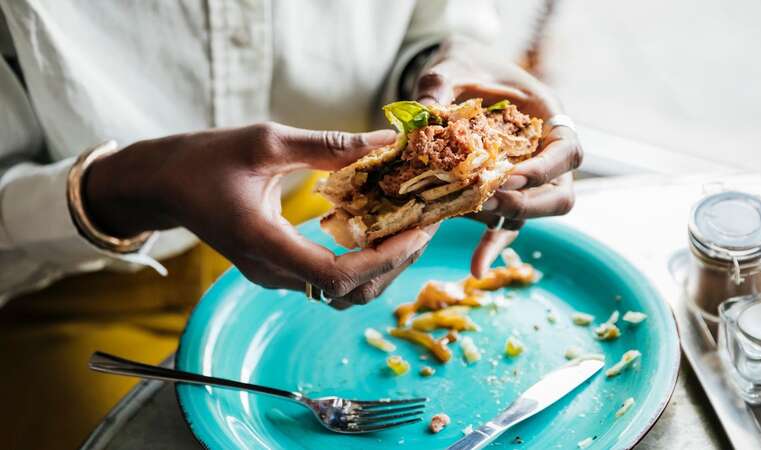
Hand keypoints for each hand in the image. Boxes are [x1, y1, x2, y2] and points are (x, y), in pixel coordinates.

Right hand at [83, 123, 437, 308]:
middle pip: (347, 292)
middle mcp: (270, 270)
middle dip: (394, 263)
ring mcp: (272, 275)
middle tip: (426, 225)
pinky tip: (378, 229)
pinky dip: (360, 261)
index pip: (335, 275)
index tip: (416, 232)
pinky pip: (328, 279)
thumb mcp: (266, 141)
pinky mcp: (276, 269)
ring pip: (341, 293)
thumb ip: (327, 146)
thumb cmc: (206, 158)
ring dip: (381, 267)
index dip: (383, 259)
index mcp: (263, 242)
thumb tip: (386, 140)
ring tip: (409, 228)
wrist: (163, 184)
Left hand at [412, 38, 582, 277]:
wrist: (458, 76)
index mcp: (548, 117)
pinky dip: (491, 245)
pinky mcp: (503, 194)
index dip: (546, 168)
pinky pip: (504, 223)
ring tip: (476, 249)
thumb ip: (439, 85)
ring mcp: (527, 178)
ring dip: (508, 227)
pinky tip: (475, 267)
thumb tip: (423, 112)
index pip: (568, 150)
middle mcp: (545, 153)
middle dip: (529, 204)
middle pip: (560, 194)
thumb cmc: (466, 65)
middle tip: (489, 203)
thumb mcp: (452, 66)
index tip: (510, 175)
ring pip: (534, 213)